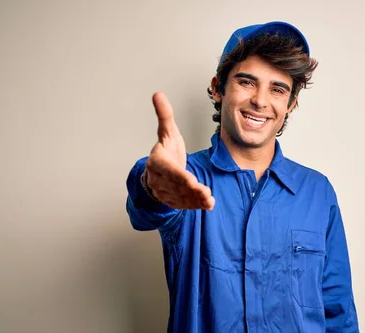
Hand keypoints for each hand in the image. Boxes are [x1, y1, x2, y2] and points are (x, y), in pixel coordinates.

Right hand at [145, 92, 214, 209]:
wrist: (156, 172)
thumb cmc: (165, 151)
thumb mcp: (166, 133)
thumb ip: (164, 115)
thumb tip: (158, 94)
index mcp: (157, 162)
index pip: (169, 170)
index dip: (180, 176)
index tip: (191, 181)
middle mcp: (158, 179)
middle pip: (177, 186)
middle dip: (192, 191)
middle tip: (206, 194)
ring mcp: (164, 191)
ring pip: (180, 197)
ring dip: (195, 200)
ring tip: (209, 201)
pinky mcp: (171, 200)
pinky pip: (183, 204)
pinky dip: (195, 205)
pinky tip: (207, 205)